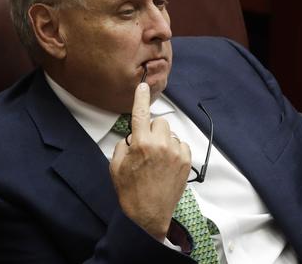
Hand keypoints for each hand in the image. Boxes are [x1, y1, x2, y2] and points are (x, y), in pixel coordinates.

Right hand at [110, 83, 191, 240]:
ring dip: (164, 140)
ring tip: (157, 159)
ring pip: (170, 133)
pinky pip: (181, 144)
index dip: (140, 97)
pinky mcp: (186, 162)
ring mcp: (175, 153)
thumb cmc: (130, 192)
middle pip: (159, 122)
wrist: (148, 216)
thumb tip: (132, 136)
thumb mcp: (116, 166)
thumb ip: (123, 145)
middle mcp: (160, 145)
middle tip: (147, 145)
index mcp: (140, 144)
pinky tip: (167, 163)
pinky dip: (174, 150)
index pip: (141, 113)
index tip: (143, 86)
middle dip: (152, 129)